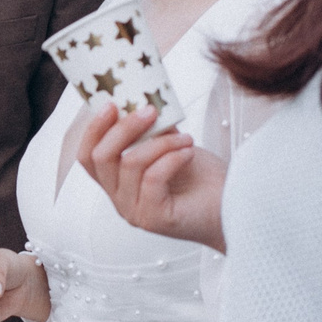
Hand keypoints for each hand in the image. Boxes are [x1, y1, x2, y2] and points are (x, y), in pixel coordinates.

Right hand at [79, 104, 227, 252]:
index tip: (112, 104)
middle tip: (150, 111)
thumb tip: (142, 102)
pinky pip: (152, 178)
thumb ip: (152, 131)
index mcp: (118, 183)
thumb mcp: (171, 146)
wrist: (233, 207)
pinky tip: (189, 153)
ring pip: (129, 164)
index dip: (93, 129)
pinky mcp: (154, 219)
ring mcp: (134, 212)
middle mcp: (120, 200)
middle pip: (101, 158)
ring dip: (160, 142)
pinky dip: (172, 158)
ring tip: (186, 138)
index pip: (87, 157)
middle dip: (124, 128)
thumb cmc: (204, 181)